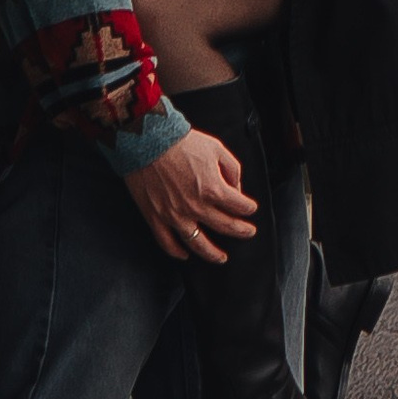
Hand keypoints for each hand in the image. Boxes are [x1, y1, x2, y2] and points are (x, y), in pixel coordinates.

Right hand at [124, 125, 256, 262]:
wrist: (147, 140)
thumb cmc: (181, 142)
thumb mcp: (216, 148)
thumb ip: (232, 169)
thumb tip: (236, 187)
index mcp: (213, 189)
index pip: (240, 206)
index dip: (249, 207)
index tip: (250, 207)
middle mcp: (196, 207)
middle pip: (226, 226)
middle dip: (241, 231)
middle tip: (248, 232)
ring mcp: (175, 215)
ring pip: (198, 244)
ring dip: (213, 254)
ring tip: (221, 258)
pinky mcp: (156, 217)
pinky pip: (167, 242)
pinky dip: (177, 252)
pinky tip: (185, 254)